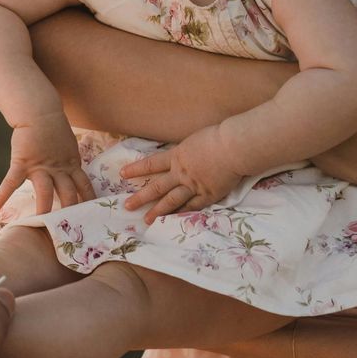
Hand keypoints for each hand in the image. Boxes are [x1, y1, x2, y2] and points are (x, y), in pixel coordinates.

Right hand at [0, 111, 92, 213]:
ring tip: (40, 223)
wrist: (39, 111)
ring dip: (44, 208)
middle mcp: (59, 169)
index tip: (93, 215)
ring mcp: (40, 166)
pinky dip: (2, 194)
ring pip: (45, 191)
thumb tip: (71, 178)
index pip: (84, 186)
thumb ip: (70, 164)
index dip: (89, 201)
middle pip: (68, 193)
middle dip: (70, 211)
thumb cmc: (53, 129)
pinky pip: (11, 181)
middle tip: (72, 228)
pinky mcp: (22, 162)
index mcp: (71, 165)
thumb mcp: (69, 148)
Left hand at [119, 125, 244, 222]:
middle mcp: (181, 173)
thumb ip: (186, 150)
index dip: (136, 169)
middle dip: (141, 197)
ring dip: (158, 211)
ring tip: (146, 220)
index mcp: (177, 156)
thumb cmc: (218, 137)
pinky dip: (182, 214)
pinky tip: (173, 220)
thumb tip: (181, 154)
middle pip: (157, 187)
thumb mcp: (195, 139)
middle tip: (127, 206)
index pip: (151, 164)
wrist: (234, 147)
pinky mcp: (208, 195)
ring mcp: (194, 186)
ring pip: (172, 201)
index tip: (122, 174)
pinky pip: (192, 207)